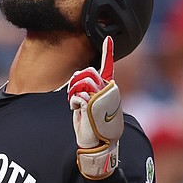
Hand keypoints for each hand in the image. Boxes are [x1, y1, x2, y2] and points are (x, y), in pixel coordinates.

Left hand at [67, 36, 122, 178]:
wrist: (97, 144)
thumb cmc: (92, 125)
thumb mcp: (90, 104)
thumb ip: (88, 89)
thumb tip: (78, 74)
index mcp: (109, 89)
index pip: (108, 68)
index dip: (108, 52)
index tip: (107, 39)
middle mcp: (108, 90)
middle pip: (87, 72)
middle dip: (76, 83)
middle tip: (74, 96)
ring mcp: (102, 96)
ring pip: (82, 80)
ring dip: (73, 92)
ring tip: (76, 105)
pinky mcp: (94, 103)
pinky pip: (77, 95)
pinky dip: (73, 103)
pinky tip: (77, 112)